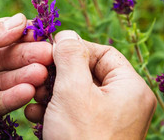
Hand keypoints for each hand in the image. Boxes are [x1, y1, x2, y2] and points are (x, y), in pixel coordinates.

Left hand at [0, 14, 52, 138]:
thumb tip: (20, 20)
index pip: (0, 36)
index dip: (21, 34)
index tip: (41, 32)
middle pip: (6, 59)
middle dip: (28, 57)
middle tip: (49, 55)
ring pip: (5, 82)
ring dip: (25, 78)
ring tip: (42, 75)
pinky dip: (12, 99)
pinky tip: (27, 92)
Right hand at [25, 30, 155, 139]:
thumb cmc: (83, 139)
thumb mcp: (73, 90)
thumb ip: (70, 55)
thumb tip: (66, 33)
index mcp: (129, 87)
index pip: (102, 53)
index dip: (75, 49)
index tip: (50, 52)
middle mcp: (122, 102)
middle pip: (86, 72)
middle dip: (58, 75)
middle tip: (38, 78)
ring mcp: (106, 119)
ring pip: (75, 93)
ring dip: (50, 93)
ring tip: (34, 100)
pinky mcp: (90, 132)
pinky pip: (72, 112)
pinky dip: (53, 110)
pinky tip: (35, 116)